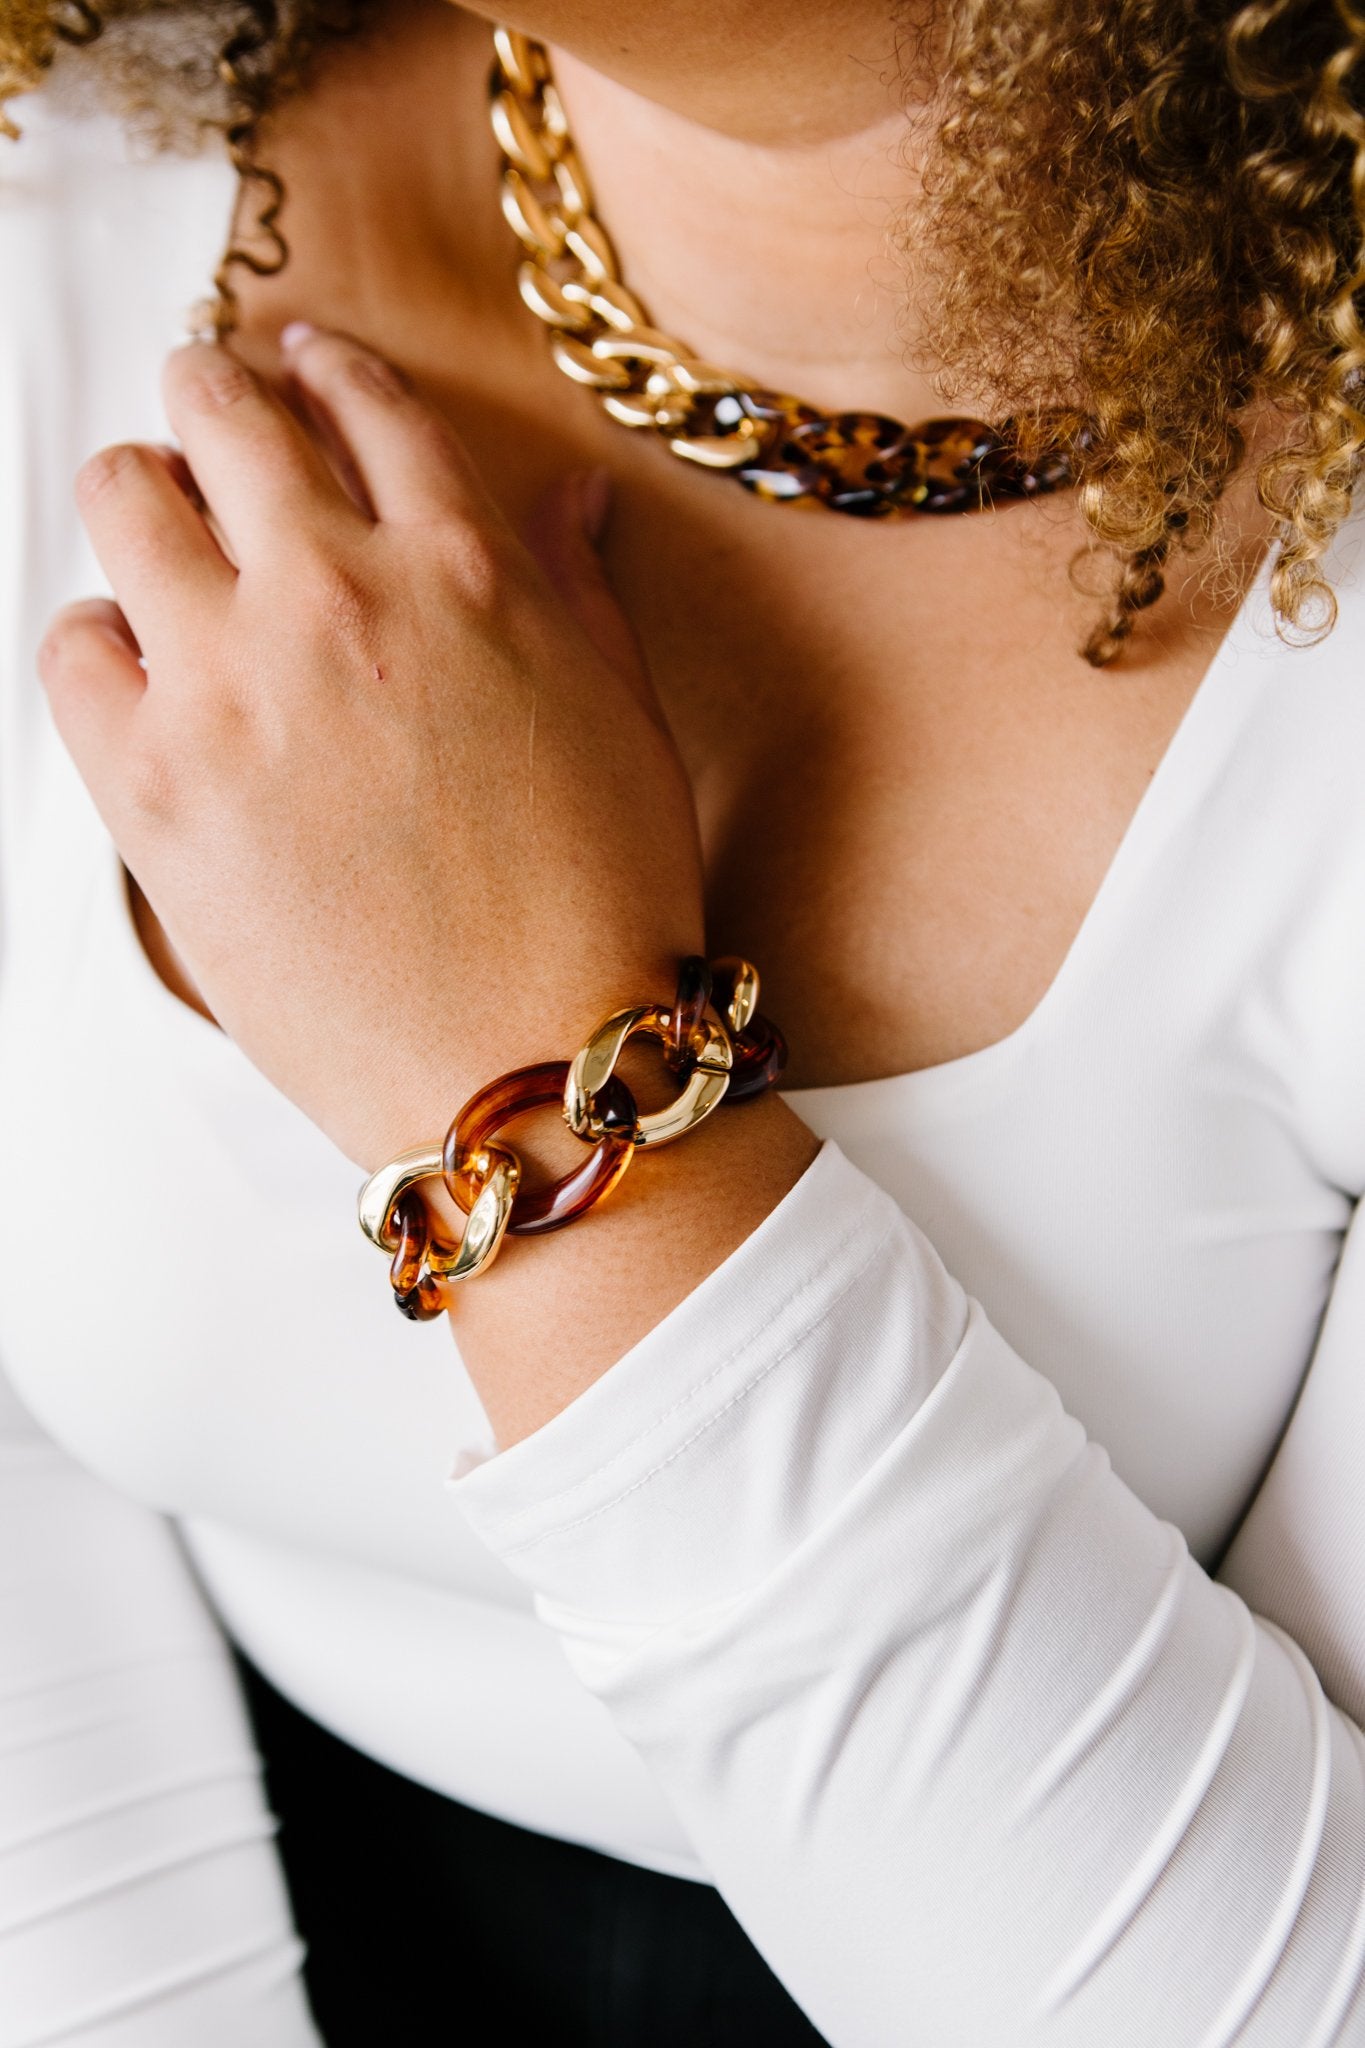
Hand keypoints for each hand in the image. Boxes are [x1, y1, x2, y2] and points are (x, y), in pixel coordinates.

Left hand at [40, 328, 705, 1168]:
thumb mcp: (628, 727)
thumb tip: (569, 494)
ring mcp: (234, 683)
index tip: (301, 367)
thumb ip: (579, 592)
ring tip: (165, 549)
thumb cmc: (602, 912)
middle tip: (211, 431)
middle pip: (221, 408)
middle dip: (212, 399)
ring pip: (123, 497)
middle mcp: (339, 595)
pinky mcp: (156, 786)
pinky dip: (97, 645)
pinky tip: (142, 682)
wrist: (534, 1068)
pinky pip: (70, 649)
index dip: (324, 369)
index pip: (366, 402)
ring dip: (143, 500)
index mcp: (467, 570)